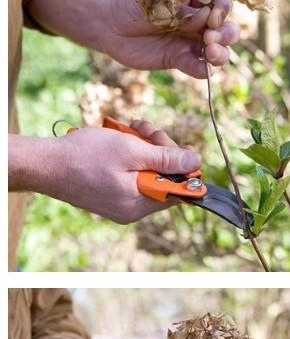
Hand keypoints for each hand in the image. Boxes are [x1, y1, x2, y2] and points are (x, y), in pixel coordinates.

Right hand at [39, 122, 199, 222]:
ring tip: (134, 128)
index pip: (180, 190)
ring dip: (147, 147)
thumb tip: (196, 161)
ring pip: (149, 173)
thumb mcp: (132, 151)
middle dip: (162, 150)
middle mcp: (134, 210)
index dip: (184, 166)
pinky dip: (132, 155)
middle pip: (165, 179)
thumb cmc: (84, 156)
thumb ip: (167, 159)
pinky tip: (125, 138)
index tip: (179, 146)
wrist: (44, 163)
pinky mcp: (112, 194)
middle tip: (148, 130)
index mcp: (141, 204)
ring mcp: (122, 203)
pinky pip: (133, 175)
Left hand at [97, 0, 240, 77]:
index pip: (220, 1)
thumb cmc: (132, 5)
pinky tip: (204, 70)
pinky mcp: (182, 60)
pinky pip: (199, 67)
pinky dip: (205, 70)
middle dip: (225, 33)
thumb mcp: (155, 1)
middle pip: (226, 28)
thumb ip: (181, 10)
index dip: (223, 7)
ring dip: (221, 53)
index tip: (213, 12)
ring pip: (219, 50)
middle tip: (210, 36)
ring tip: (211, 52)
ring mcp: (192, 42)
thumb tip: (206, 17)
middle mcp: (199, 21)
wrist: (109, 26)